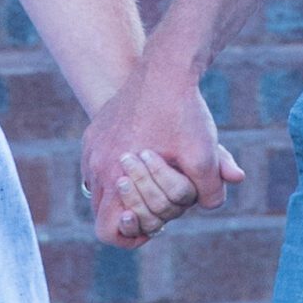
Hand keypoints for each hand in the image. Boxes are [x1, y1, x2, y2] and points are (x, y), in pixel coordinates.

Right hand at [82, 60, 243, 245]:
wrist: (165, 67)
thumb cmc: (183, 113)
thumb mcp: (205, 155)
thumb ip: (211, 191)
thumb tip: (210, 205)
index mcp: (114, 177)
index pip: (108, 231)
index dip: (133, 235)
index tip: (157, 223)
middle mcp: (95, 165)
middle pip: (107, 212)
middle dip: (140, 209)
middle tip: (165, 193)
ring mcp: (91, 148)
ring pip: (104, 188)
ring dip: (130, 191)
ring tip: (158, 174)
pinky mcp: (94, 133)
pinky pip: (101, 165)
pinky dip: (122, 170)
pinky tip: (148, 155)